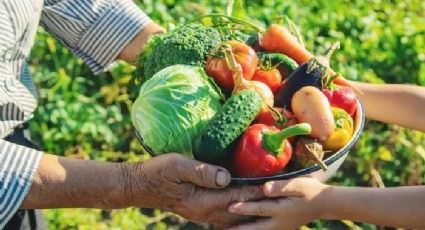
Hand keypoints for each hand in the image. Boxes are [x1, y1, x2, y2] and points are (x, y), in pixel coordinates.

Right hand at [125, 153, 264, 227]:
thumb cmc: (159, 173)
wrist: (141, 186)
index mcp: (204, 201)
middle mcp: (207, 211)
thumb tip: (225, 177)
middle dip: (262, 202)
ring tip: (270, 203)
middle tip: (282, 196)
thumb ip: (201, 172)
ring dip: (252, 209)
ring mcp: (204, 214)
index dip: (259, 190)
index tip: (278, 185)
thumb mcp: (178, 167)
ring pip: (235, 215)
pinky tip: (247, 208)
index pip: (239, 195)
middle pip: (241, 208)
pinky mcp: (200, 211)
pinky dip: (240, 213)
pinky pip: (226, 215)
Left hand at [227, 177, 330, 229]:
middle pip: (255, 228)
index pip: (259, 209)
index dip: (244, 208)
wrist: (323, 204)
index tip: (230, 207)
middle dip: (239, 229)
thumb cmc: (309, 191)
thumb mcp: (298, 185)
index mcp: (281, 210)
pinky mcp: (280, 229)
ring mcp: (279, 228)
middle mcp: (279, 223)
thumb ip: (281, 187)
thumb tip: (264, 187)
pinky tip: (241, 229)